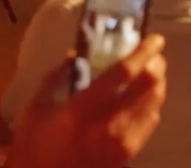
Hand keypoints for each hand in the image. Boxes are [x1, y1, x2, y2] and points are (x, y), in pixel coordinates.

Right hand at [6, 34, 166, 167]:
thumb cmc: (33, 149)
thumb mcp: (34, 112)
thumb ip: (53, 80)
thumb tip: (73, 53)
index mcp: (81, 110)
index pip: (123, 73)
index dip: (143, 51)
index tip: (154, 38)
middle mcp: (108, 123)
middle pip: (149, 84)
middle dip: (156, 64)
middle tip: (152, 55)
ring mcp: (123, 140)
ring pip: (156, 100)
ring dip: (157, 82)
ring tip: (150, 72)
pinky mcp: (131, 152)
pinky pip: (152, 120)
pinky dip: (152, 103)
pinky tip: (142, 98)